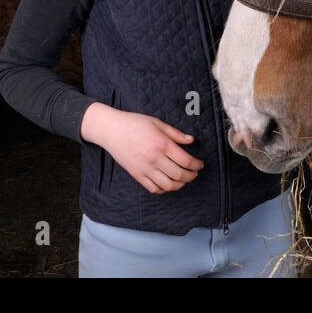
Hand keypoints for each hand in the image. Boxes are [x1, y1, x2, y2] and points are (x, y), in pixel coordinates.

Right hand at [83, 103, 203, 194]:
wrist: (111, 130)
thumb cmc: (135, 123)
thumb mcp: (157, 123)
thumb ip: (175, 133)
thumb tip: (191, 140)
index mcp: (162, 144)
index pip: (186, 161)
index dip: (196, 165)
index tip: (200, 164)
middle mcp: (154, 158)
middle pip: (179, 175)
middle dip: (191, 176)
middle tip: (194, 173)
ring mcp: (145, 169)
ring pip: (168, 185)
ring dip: (180, 184)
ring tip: (183, 179)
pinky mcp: (137, 175)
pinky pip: (154, 189)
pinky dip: (164, 189)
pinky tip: (168, 183)